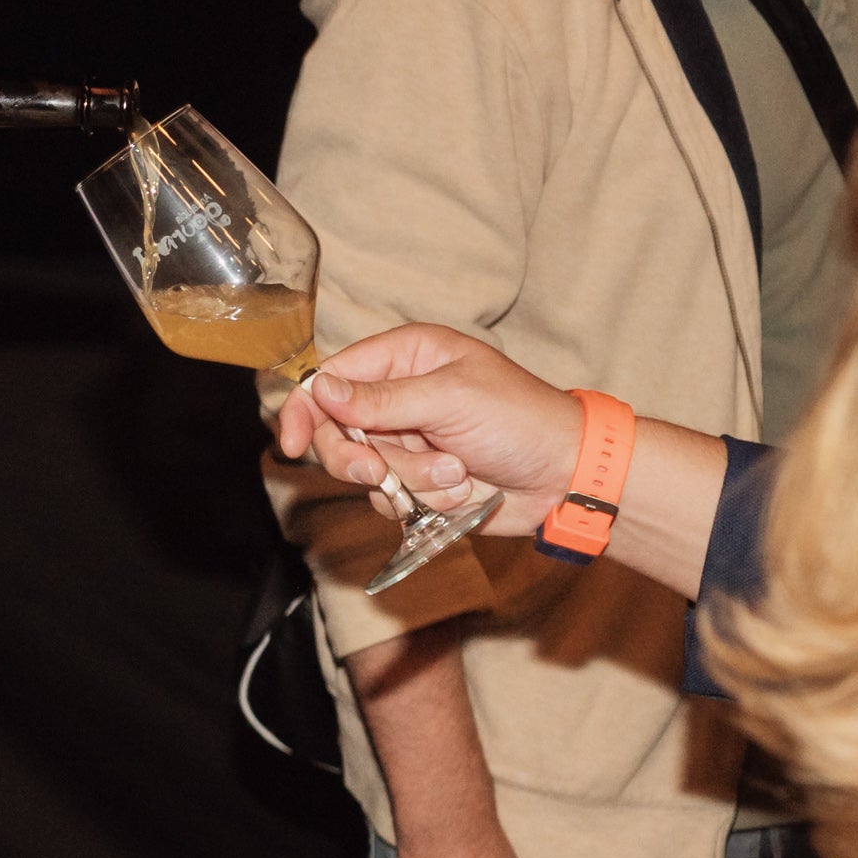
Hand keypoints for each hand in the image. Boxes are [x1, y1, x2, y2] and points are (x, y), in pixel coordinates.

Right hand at [277, 325, 583, 532]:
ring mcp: (408, 441)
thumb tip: (322, 389)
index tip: (291, 443)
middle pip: (336, 431)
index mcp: (405, 357)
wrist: (566, 475)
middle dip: (360, 458)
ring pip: (364, 471)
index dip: (305, 409)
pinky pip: (389, 499)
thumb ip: (381, 399)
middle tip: (381, 473)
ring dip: (409, 480)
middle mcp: (399, 396)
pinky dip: (423, 500)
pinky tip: (460, 490)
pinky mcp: (419, 481)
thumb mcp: (450, 399)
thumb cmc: (521, 420)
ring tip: (456, 473)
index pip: (331, 378)